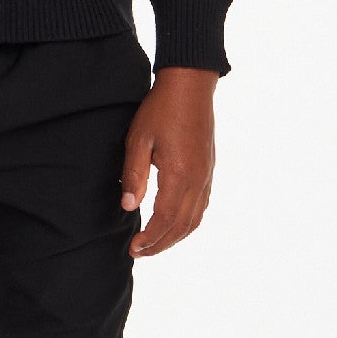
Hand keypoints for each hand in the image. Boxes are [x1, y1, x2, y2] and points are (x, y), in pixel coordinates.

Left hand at [120, 66, 217, 256]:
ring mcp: (206, 175)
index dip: (149, 239)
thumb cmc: (161, 109)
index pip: (165, 219)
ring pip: (195, 219)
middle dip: (160, 244)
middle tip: (139, 252)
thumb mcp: (138, 140)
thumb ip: (134, 175)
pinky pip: (201, 206)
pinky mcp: (208, 169)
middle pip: (182, 226)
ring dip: (175, 236)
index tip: (133, 248)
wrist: (190, 85)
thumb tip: (128, 206)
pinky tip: (174, 223)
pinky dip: (188, 222)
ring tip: (155, 244)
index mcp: (179, 175)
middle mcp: (197, 180)